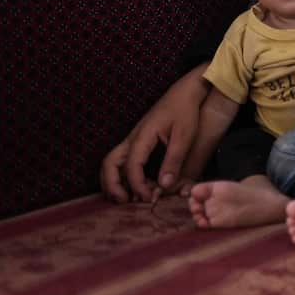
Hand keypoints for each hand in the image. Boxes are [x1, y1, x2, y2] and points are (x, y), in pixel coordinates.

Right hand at [100, 68, 206, 202]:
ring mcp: (133, 139)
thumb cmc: (185, 111)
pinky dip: (121, 175)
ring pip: (111, 162)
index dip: (137, 185)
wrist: (184, 92)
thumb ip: (174, 160)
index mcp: (143, 136)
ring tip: (126, 198)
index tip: (148, 198)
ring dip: (113, 181)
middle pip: (109, 163)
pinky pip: (121, 160)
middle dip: (112, 185)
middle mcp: (132, 138)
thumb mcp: (184, 136)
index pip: (132, 166)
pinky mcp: (137, 141)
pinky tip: (135, 187)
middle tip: (125, 201)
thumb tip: (164, 186)